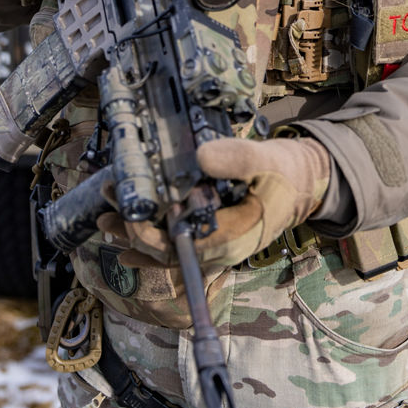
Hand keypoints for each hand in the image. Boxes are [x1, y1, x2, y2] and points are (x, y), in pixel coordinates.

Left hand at [96, 136, 331, 269]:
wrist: (304, 182)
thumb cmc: (285, 172)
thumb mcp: (265, 159)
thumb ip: (237, 158)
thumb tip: (199, 156)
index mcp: (230, 235)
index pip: (180, 246)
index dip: (150, 234)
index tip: (128, 212)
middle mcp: (218, 248)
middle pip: (166, 250)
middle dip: (132, 229)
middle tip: (105, 203)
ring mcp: (214, 245)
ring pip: (167, 251)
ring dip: (134, 238)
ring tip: (103, 222)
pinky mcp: (211, 236)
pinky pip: (175, 249)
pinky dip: (150, 247)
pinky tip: (125, 247)